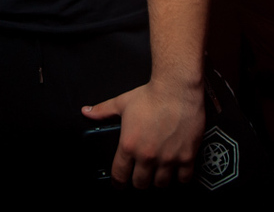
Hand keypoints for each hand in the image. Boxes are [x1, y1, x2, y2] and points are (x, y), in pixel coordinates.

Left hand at [81, 80, 204, 188]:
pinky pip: (184, 179)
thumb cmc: (151, 95)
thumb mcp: (122, 103)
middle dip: (139, 181)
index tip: (119, 184)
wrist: (176, 89)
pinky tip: (177, 172)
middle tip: (141, 176)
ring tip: (158, 174)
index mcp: (129, 145)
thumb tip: (87, 112)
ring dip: (158, 181)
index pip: (119, 175)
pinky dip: (180, 178)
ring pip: (161, 184)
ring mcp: (168, 158)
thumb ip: (103, 111)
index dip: (118, 182)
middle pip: (140, 183)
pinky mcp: (186, 156)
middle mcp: (147, 155)